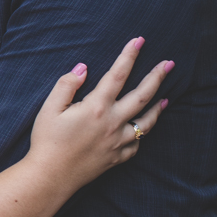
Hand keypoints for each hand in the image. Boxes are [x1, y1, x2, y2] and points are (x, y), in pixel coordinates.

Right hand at [28, 37, 171, 188]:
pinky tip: (141, 128)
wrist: (51, 176)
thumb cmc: (47, 141)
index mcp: (96, 107)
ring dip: (158, 108)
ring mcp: (118, 141)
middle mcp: (113, 123)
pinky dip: (141, 133)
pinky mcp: (118, 157)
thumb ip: (66, 85)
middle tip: (169, 64)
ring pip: (147, 122)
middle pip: (142, 96)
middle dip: (156, 77)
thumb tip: (83, 68)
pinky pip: (137, 143)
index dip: (129, 56)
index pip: (117, 75)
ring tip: (166, 98)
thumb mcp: (49, 108)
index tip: (139, 41)